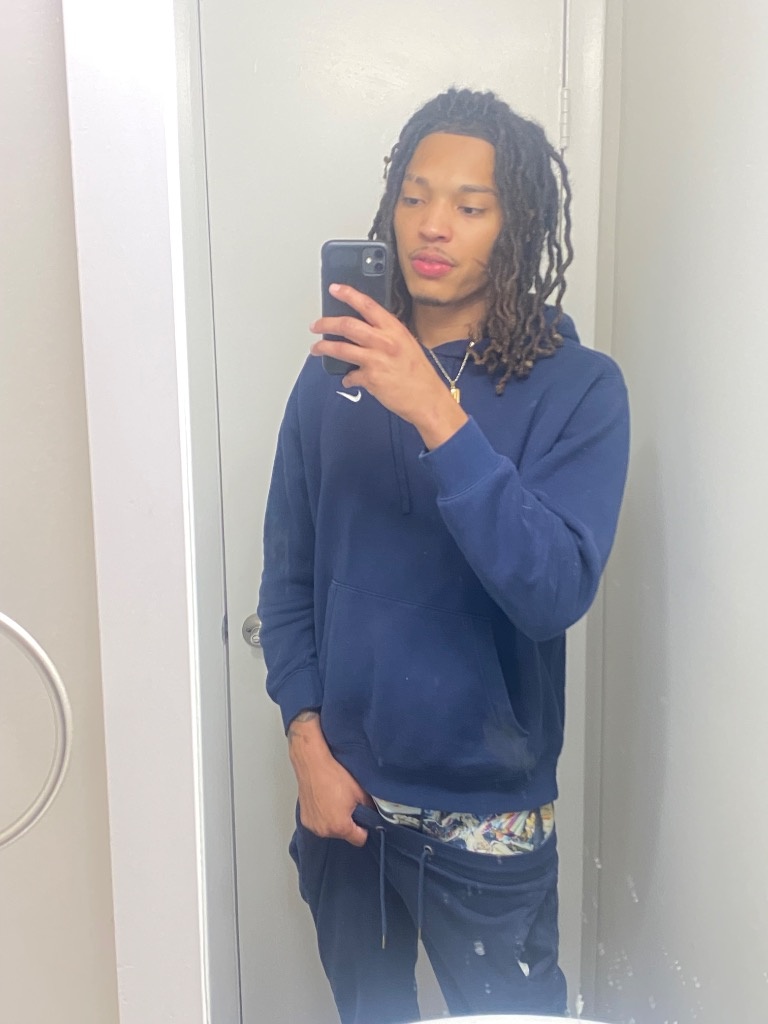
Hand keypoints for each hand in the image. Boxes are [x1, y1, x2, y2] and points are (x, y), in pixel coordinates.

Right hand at [288, 710, 371, 846]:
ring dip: (335, 821)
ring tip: (335, 802)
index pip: (359, 840)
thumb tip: (375, 814)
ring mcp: (313, 826)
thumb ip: (370, 808)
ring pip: (331, 830)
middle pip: (344, 835)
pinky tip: (324, 802)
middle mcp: (325, 831)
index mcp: (340, 826)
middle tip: (348, 805)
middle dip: (348, 824)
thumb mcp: (360, 791)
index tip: (363, 818)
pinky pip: (320, 824)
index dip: (364, 829)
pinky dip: (323, 817)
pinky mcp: (304, 819)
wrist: (313, 764)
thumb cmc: (335, 776)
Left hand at [310, 284, 467, 449]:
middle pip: (347, 325)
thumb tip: (366, 330)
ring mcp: (376, 360)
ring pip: (341, 348)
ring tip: (316, 348)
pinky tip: (348, 378)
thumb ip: (387, 335)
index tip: (335, 289)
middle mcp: (384, 342)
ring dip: (324, 348)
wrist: (427, 399)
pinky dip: (347, 377)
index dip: (348, 294)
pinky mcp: (370, 379)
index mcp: (394, 329)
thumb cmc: (419, 373)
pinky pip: (350, 375)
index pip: (367, 305)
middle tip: (316, 325)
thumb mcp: (407, 344)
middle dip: (326, 323)